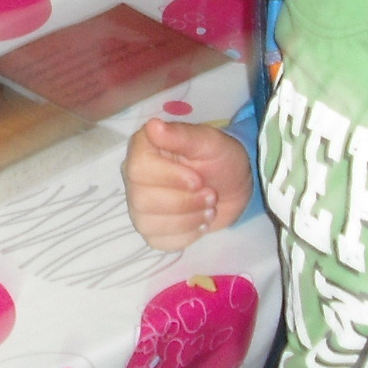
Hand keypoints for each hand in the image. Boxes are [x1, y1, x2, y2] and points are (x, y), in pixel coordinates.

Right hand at [124, 119, 250, 251]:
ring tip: (208, 208)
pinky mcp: (152, 230)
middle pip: (142, 200)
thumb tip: (153, 126)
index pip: (138, 170)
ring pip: (148, 224)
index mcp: (143, 150)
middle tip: (210, 195)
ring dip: (187, 220)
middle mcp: (134, 179)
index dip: (169, 178)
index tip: (198, 179)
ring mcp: (140, 207)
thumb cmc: (220, 158)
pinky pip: (159, 241)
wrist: (233, 185)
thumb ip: (182, 135)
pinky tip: (199, 223)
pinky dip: (186, 235)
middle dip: (184, 202)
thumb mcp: (209, 142)